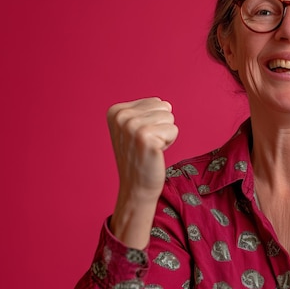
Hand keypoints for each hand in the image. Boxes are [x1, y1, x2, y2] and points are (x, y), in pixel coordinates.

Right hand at [107, 97, 177, 247]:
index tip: (141, 137)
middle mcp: (121, 116)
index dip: (154, 121)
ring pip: (170, 118)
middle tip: (148, 144)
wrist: (136, 187)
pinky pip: (173, 130)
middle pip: (164, 107)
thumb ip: (147, 110)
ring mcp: (132, 126)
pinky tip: (155, 153)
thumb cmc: (140, 157)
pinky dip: (169, 142)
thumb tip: (166, 104)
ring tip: (151, 148)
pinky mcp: (146, 138)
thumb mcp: (134, 127)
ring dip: (165, 135)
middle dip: (161, 126)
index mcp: (116, 111)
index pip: (155, 102)